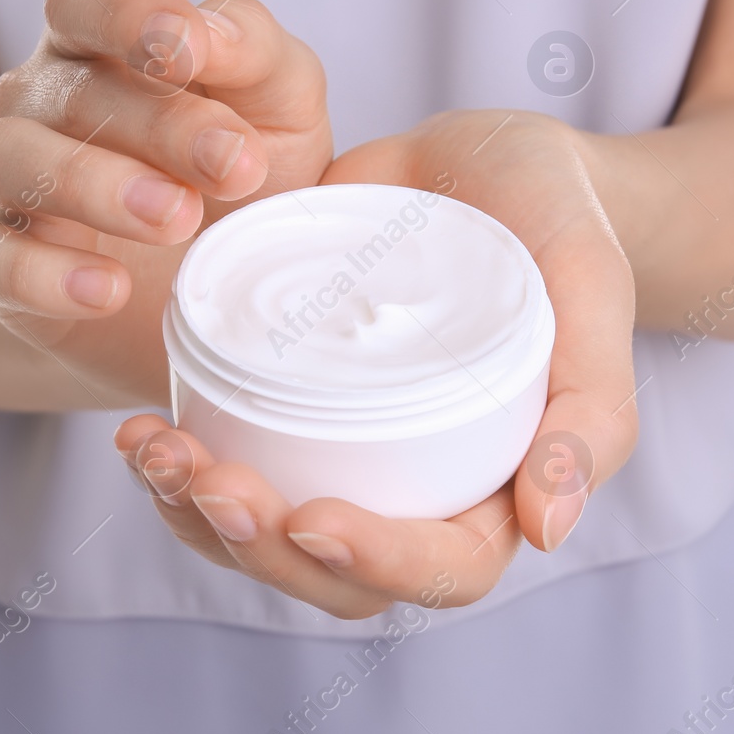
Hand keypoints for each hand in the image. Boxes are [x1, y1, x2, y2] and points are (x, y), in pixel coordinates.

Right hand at [0, 0, 330, 396]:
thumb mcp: (281, 104)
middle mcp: (44, 101)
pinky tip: (108, 290)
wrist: (224, 288)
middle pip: (73, 89)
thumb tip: (225, 35)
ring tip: (178, 219)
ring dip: (92, 184)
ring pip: (10, 160)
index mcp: (103, 43)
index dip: (128, 13)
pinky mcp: (1, 267)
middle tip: (235, 166)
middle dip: (160, 124)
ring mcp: (12, 183)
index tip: (188, 48)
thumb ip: (263, 56)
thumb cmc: (247, 171)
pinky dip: (41, 275)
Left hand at [115, 110, 636, 618]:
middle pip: (333, 574)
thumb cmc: (563, 226)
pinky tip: (140, 429)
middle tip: (199, 475)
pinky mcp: (293, 405)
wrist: (494, 158)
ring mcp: (348, 452)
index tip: (309, 516)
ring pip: (267, 533)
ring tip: (150, 450)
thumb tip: (550, 531)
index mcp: (499, 488)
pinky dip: (179, 464)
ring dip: (197, 514)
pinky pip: (234, 463)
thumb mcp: (592, 294)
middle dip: (255, 544)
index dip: (374, 563)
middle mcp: (417, 488)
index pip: (443, 568)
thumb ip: (590, 408)